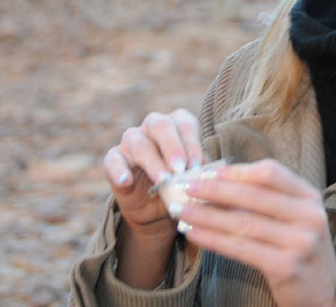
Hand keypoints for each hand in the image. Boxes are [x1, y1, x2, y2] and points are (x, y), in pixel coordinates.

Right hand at [102, 109, 203, 287]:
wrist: (157, 212)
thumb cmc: (182, 188)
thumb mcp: (196, 181)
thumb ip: (206, 174)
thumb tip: (223, 174)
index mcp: (177, 125)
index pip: (185, 123)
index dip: (192, 142)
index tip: (198, 166)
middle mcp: (152, 127)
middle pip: (160, 124)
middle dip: (173, 146)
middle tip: (181, 168)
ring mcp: (131, 141)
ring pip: (138, 142)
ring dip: (152, 161)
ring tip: (164, 180)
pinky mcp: (114, 159)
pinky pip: (112, 161)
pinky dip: (118, 171)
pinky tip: (126, 181)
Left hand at [180, 158, 335, 306]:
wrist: (324, 292)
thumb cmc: (300, 248)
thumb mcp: (294, 217)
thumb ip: (266, 199)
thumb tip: (217, 181)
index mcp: (310, 196)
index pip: (269, 173)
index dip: (236, 172)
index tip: (208, 172)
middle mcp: (309, 215)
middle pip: (253, 195)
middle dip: (214, 190)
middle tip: (186, 187)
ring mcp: (300, 241)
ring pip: (243, 223)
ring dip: (207, 216)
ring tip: (182, 211)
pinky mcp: (286, 266)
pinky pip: (241, 249)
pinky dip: (213, 240)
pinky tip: (194, 234)